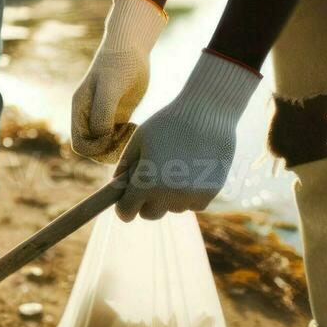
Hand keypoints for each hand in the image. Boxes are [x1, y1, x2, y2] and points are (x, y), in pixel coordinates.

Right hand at [72, 0, 168, 163]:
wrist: (131, 45)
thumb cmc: (119, 63)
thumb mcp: (111, 87)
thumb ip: (103, 113)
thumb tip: (100, 138)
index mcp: (80, 110)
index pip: (81, 145)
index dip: (96, 149)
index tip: (114, 138)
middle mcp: (89, 116)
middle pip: (93, 149)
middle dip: (109, 150)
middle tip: (127, 136)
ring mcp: (104, 116)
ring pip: (106, 145)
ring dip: (119, 146)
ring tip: (132, 131)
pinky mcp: (119, 115)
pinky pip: (118, 137)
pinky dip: (126, 139)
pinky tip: (136, 126)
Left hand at [113, 50, 261, 220]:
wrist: (208, 112)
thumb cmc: (168, 122)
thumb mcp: (139, 139)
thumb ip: (125, 165)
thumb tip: (117, 186)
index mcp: (146, 181)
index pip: (126, 212)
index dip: (124, 207)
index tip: (126, 201)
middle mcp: (168, 194)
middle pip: (150, 214)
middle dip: (146, 202)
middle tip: (151, 182)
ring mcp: (190, 196)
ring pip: (173, 208)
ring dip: (170, 196)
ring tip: (176, 168)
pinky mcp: (209, 193)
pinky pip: (193, 204)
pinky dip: (191, 194)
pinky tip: (193, 170)